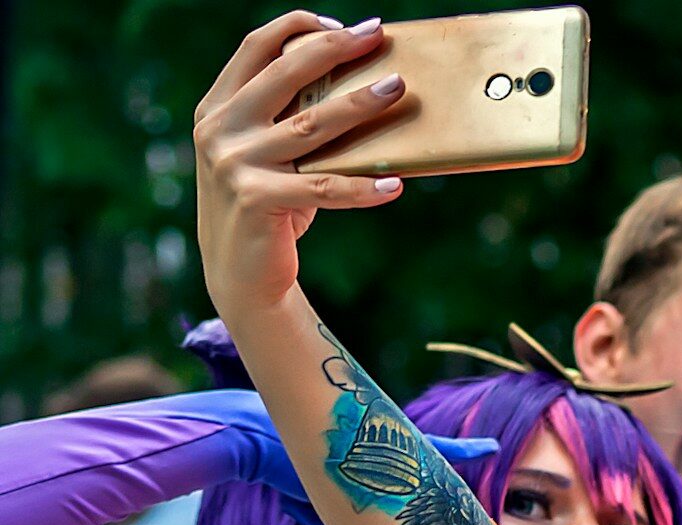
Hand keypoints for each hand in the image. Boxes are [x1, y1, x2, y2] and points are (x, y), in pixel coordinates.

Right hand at [193, 12, 405, 316]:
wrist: (241, 275)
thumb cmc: (268, 206)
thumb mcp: (268, 154)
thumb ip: (288, 119)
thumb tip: (359, 85)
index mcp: (218, 107)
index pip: (257, 47)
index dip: (300, 27)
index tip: (346, 26)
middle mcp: (220, 129)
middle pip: (284, 73)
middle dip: (335, 49)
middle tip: (378, 37)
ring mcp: (235, 163)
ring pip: (310, 125)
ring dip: (359, 105)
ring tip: (398, 90)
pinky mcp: (256, 199)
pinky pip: (324, 188)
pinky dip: (363, 188)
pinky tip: (395, 185)